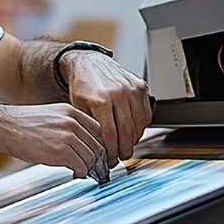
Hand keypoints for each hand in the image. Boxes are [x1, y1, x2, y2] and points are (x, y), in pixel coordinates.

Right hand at [0, 103, 106, 178]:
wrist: (3, 127)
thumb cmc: (22, 125)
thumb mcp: (50, 117)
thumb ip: (68, 127)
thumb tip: (82, 145)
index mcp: (71, 112)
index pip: (98, 130)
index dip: (99, 145)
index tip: (97, 155)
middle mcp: (72, 122)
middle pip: (98, 145)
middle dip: (97, 160)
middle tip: (94, 169)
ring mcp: (67, 136)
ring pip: (91, 157)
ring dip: (89, 168)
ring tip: (82, 172)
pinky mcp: (60, 151)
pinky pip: (81, 165)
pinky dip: (80, 173)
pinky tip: (75, 174)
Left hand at [61, 51, 150, 165]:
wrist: (89, 63)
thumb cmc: (82, 86)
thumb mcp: (78, 108)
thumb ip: (90, 128)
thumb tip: (98, 151)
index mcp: (100, 100)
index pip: (110, 135)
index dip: (111, 151)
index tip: (110, 160)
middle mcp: (118, 93)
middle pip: (127, 132)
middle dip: (124, 150)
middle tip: (120, 157)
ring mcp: (131, 89)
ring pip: (139, 124)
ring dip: (134, 140)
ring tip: (126, 147)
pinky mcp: (141, 87)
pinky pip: (145, 114)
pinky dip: (141, 127)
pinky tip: (132, 132)